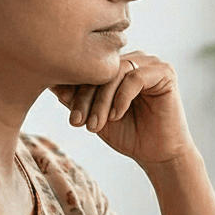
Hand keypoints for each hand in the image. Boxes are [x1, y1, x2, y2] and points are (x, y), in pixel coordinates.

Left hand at [52, 52, 193, 168]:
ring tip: (96, 124)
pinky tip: (117, 116)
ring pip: (116, 72)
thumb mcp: (95, 115)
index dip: (75, 89)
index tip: (69, 115)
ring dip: (102, 100)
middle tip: (77, 122)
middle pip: (101, 68)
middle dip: (86, 97)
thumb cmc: (128, 134)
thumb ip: (77, 98)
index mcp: (117, 65)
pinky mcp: (165, 72)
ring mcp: (151, 63)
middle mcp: (134, 59)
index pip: (90, 67)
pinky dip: (122, 98)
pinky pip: (135, 78)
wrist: (158, 155)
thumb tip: (49, 82)